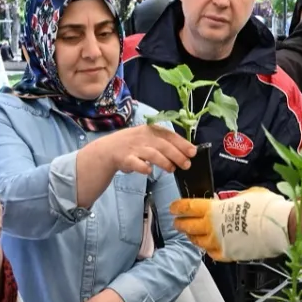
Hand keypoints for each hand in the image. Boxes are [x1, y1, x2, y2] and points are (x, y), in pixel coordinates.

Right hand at [80, 123, 196, 176]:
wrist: (108, 150)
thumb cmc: (134, 145)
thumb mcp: (149, 139)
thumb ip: (166, 144)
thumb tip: (188, 151)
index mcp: (150, 130)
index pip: (169, 135)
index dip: (182, 143)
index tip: (193, 152)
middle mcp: (142, 137)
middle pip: (163, 145)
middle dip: (177, 155)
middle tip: (186, 165)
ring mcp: (133, 147)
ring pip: (152, 154)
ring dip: (164, 162)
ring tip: (172, 169)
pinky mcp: (124, 158)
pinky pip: (135, 163)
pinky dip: (143, 167)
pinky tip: (149, 171)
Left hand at [170, 187, 292, 261]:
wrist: (277, 227)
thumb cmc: (264, 208)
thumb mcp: (246, 195)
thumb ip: (233, 200)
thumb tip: (232, 202)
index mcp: (212, 209)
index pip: (187, 207)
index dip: (178, 207)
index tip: (173, 208)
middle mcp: (210, 227)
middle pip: (187, 226)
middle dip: (180, 224)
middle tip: (178, 223)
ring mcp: (217, 243)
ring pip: (196, 242)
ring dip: (192, 238)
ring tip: (192, 235)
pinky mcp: (227, 255)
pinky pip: (212, 253)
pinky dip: (209, 249)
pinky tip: (210, 246)